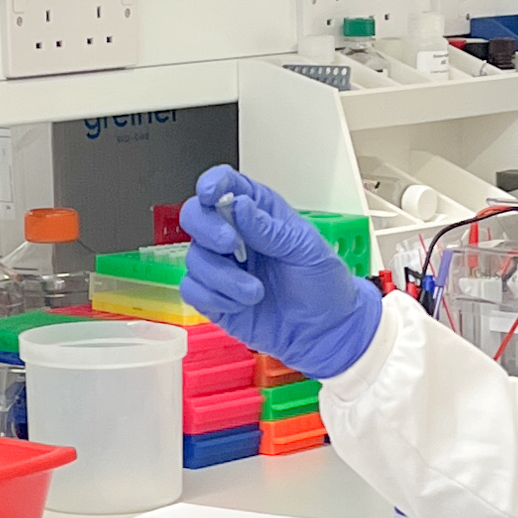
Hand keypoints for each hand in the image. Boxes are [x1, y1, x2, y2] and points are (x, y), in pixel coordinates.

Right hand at [178, 167, 382, 376]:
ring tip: (255, 291)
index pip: (227, 186)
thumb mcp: (306, 249)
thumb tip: (240, 206)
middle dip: (207, 228)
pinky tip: (240, 304)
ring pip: (194, 257)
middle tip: (230, 243)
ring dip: (223, 277)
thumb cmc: (322, 285)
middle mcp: (234, 235)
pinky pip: (192, 290)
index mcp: (259, 213)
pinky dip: (215, 297)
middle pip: (195, 215)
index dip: (213, 184)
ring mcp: (222, 266)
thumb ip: (270, 228)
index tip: (210, 193)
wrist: (325, 333)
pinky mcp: (214, 296)